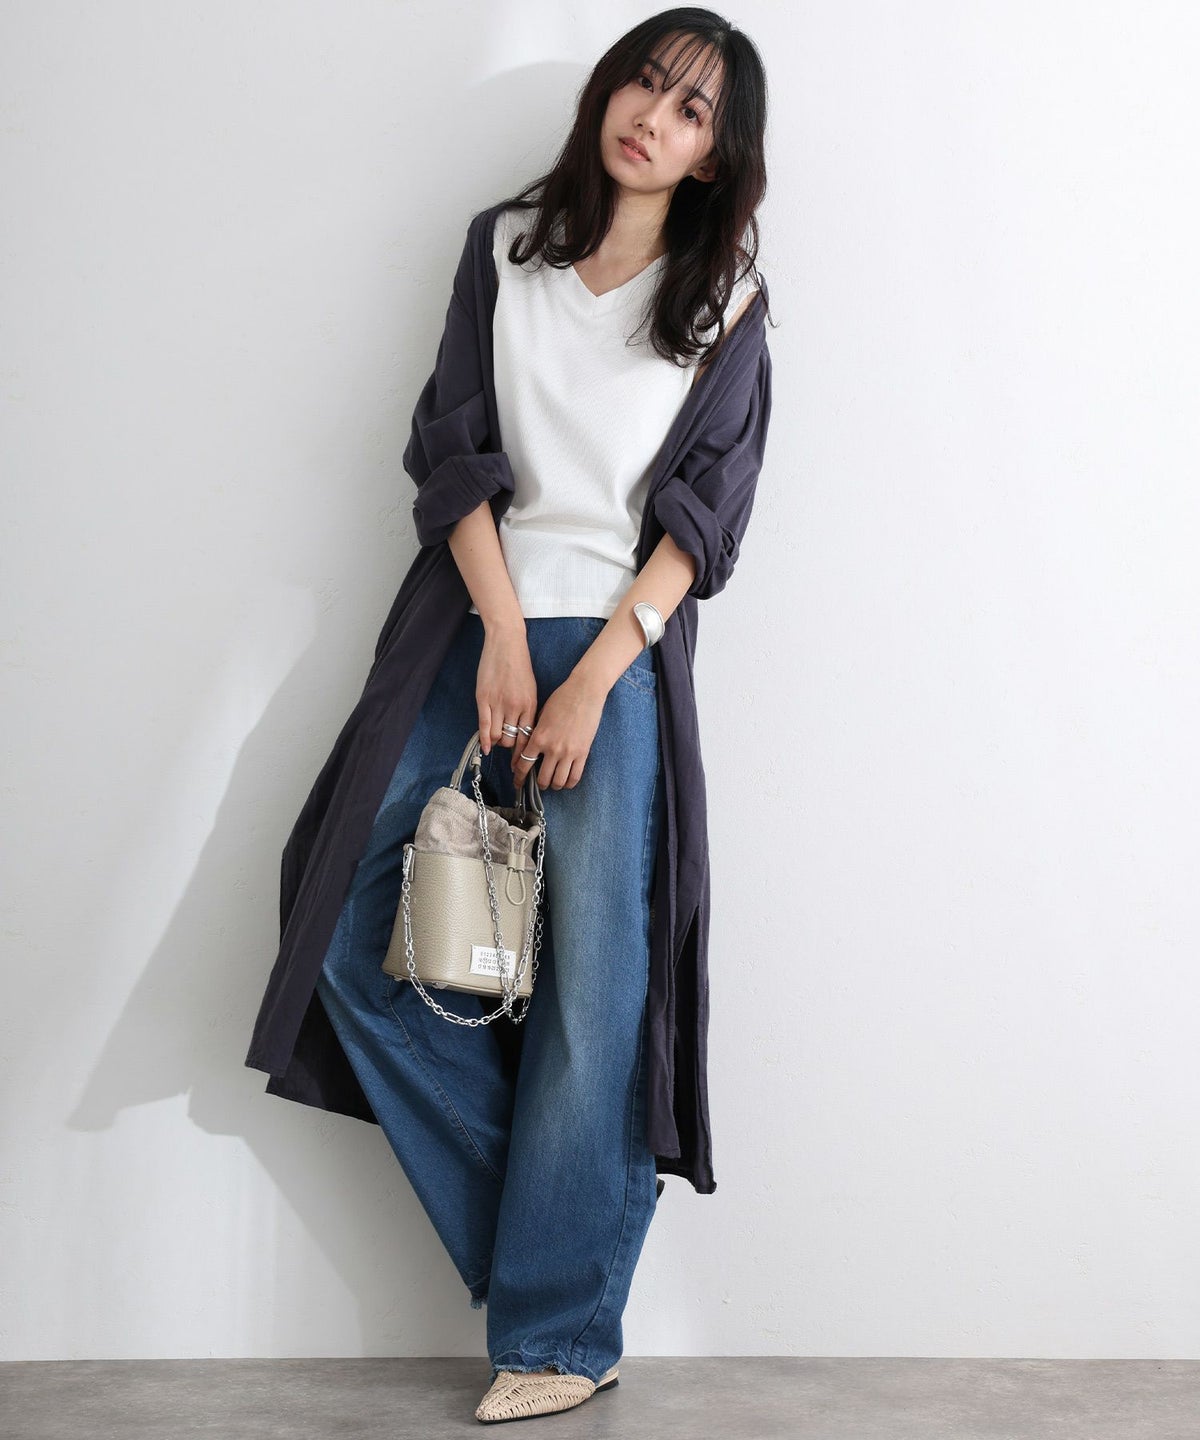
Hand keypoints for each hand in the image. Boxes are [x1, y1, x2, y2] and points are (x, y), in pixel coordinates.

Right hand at [476, 622, 536, 756]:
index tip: (523, 763)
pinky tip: (485, 748)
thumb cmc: (520, 665)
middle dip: (510, 749)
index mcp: (531, 705)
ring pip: (497, 736)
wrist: (507, 642)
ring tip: (497, 743)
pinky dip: (484, 740)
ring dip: (497, 742)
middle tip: (508, 752)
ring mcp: (499, 703)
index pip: (529, 738)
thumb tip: (525, 731)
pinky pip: (483, 726)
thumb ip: (528, 710)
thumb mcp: (531, 689)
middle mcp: (516, 707)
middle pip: (513, 741)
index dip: (525, 754)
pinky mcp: (483, 699)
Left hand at [512, 670, 606, 790]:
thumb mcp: (541, 715)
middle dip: (539, 784)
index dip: (519, 777)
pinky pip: (575, 777)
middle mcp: (552, 748)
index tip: (518, 782)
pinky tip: (566, 781)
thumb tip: (532, 747)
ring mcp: (568, 752)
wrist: (584, 692)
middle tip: (539, 782)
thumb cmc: (562, 699)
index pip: (524, 764)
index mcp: (538, 738)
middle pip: (542, 779)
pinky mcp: (583, 753)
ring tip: (553, 782)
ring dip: (554, 785)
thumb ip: (536, 733)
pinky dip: (569, 783)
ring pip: (558, 782)